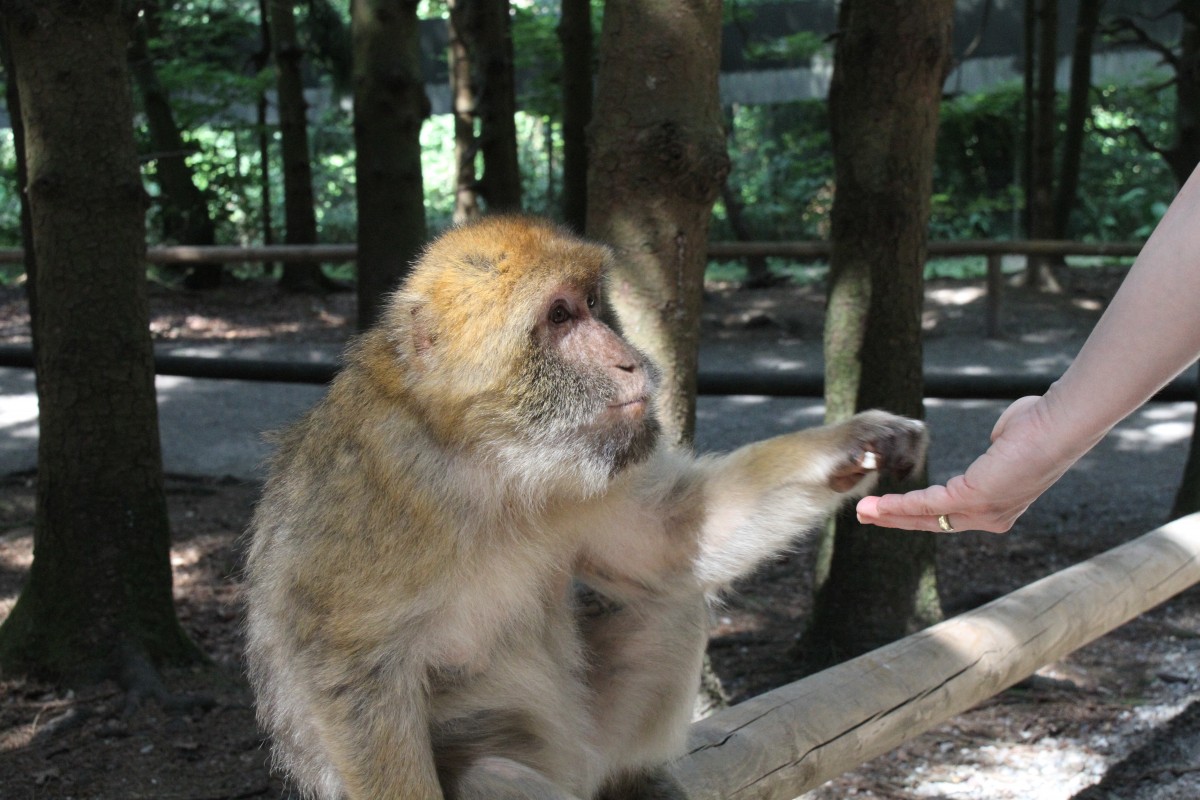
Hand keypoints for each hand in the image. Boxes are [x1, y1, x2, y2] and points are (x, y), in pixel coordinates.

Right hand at [855, 395, 1077, 532]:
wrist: (1060, 424)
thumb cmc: (1042, 423)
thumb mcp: (1012, 439)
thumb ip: (999, 445)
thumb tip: (997, 441)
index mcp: (1000, 503)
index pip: (952, 513)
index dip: (920, 512)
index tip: (894, 508)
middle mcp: (992, 516)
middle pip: (934, 523)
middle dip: (897, 520)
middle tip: (867, 517)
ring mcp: (984, 511)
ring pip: (926, 518)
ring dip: (890, 515)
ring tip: (863, 512)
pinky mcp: (974, 498)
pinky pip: (928, 504)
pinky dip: (899, 505)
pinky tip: (878, 504)